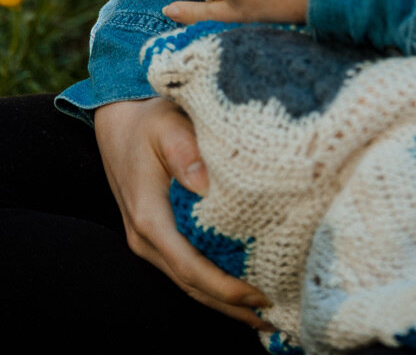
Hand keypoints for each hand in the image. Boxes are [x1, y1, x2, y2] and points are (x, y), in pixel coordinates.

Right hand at [94, 97, 270, 324]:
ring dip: (223, 302)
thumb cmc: (149, 121)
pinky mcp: (157, 236)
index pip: (189, 266)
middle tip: (274, 318)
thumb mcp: (168, 125)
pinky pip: (185, 269)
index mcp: (150, 216)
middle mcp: (146, 238)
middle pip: (191, 285)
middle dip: (230, 307)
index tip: (258, 295)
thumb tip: (208, 187)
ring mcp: (149, 240)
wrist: (117, 124)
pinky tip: (236, 291)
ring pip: (188, 282)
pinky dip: (211, 285)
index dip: (224, 287)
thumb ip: (186, 152)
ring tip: (263, 316)